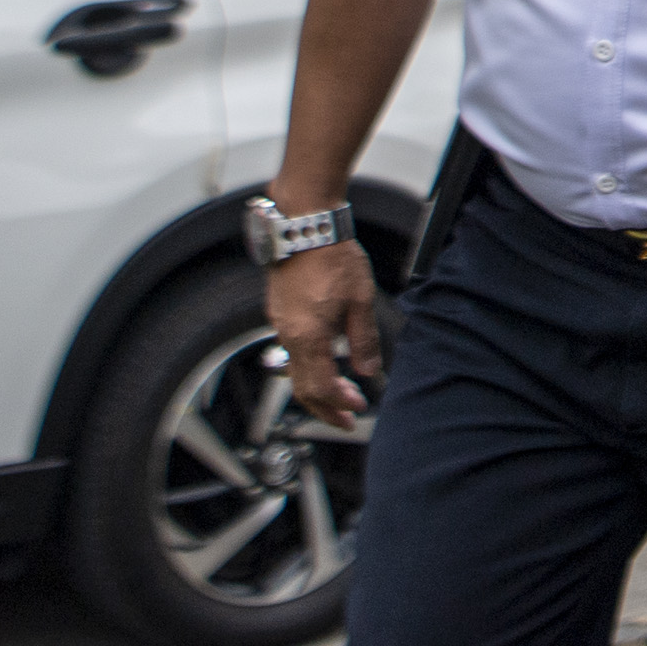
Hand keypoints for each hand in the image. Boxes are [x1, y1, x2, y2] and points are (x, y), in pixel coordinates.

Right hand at [264, 238, 382, 430]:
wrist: (305, 226)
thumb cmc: (333, 257)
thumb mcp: (361, 300)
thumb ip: (363, 340)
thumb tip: (367, 371)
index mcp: (308, 336)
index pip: (320, 387)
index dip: (339, 404)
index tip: (358, 409)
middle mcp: (288, 334)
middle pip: (300, 387)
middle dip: (323, 408)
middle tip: (346, 420)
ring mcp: (280, 323)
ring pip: (293, 369)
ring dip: (316, 388)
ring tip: (339, 395)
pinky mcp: (279, 311)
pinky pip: (290, 349)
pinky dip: (307, 366)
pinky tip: (326, 361)